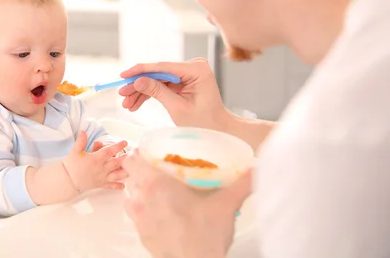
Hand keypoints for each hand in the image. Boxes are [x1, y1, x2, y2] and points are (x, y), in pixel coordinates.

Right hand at [63, 131, 128, 191]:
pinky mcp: (100, 184)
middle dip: (126, 158)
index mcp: (96, 159)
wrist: (68, 180)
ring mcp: (102, 177)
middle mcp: (101, 168)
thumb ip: (81, 141)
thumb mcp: (75, 151)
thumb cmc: (71, 166)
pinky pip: (110, 185)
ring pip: (117, 175)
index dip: (118, 146)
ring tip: (133, 169)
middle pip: (117, 163)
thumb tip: (83, 131)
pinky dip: (117, 186)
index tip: (125, 142)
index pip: (109, 151)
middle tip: (134, 154)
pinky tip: (123, 186)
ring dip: (125, 172)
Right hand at [119, 58, 227, 128]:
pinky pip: (163, 84)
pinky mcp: (183, 80)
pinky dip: (150, 94)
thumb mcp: (177, 108)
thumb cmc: (204, 122)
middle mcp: (193, 67)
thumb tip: (138, 81)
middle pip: (158, 72)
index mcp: (197, 70)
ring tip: (127, 104)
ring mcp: (188, 73)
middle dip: (139, 85)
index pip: (163, 67)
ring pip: (158, 79)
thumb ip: (157, 92)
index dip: (141, 70)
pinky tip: (136, 103)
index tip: (124, 75)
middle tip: (122, 95)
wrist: (218, 129)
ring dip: (142, 91)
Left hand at [124, 150, 251, 257]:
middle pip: (131, 177)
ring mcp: (139, 219)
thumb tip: (257, 168)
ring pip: (131, 197)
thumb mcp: (227, 203)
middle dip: (143, 172)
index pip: (132, 160)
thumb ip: (243, 182)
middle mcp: (142, 199)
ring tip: (160, 193)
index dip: (138, 154)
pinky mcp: (141, 236)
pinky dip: (144, 212)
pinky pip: (135, 217)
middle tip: (162, 172)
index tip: (150, 154)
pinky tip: (162, 214)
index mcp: (156, 184)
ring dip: (141, 192)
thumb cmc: (205, 234)